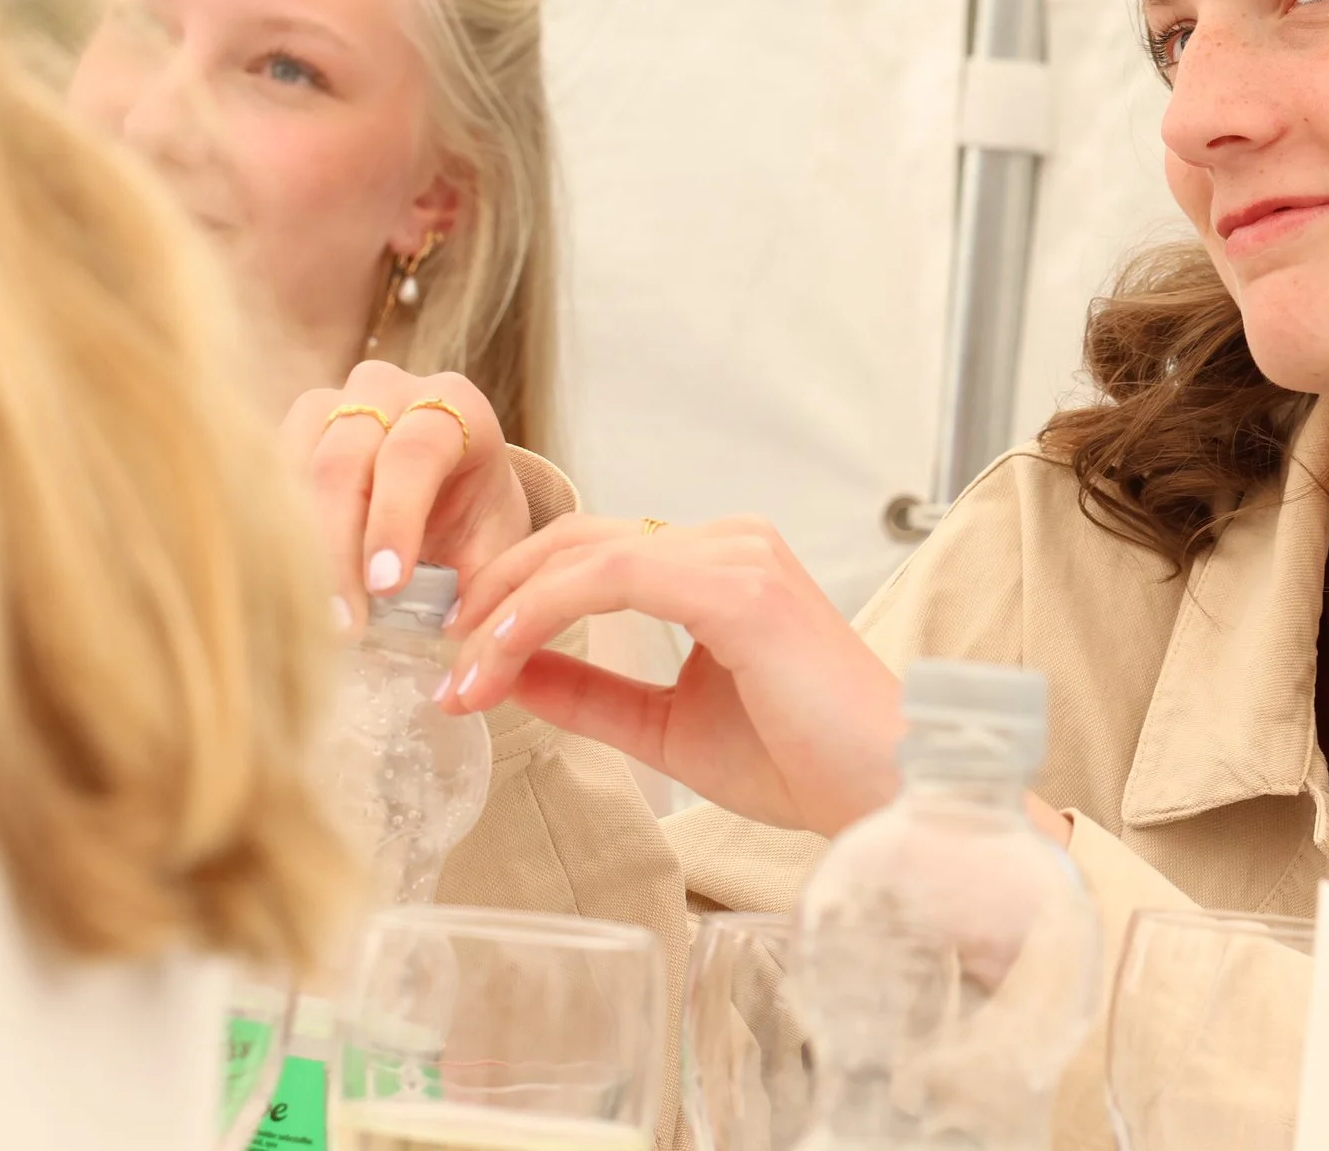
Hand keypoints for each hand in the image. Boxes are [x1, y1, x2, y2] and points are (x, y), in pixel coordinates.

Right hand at [282, 361, 533, 630]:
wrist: (450, 487)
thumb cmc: (474, 519)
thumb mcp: (492, 548)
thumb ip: (474, 586)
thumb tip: (445, 641)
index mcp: (456, 405)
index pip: (415, 454)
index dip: (395, 520)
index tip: (387, 587)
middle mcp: (388, 389)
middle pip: (343, 460)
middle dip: (337, 548)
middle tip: (339, 624)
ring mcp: (330, 403)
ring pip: (293, 467)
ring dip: (293, 546)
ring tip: (304, 614)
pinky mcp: (286, 429)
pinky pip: (262, 476)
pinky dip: (267, 534)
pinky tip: (276, 588)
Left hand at [441, 513, 906, 835]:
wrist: (887, 791)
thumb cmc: (803, 761)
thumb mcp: (667, 727)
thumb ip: (591, 692)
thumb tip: (509, 674)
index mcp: (720, 564)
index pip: (590, 553)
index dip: (512, 597)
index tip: (457, 662)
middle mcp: (729, 541)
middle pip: (574, 538)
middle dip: (492, 594)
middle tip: (440, 660)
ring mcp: (735, 556)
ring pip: (581, 554)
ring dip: (504, 611)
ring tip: (459, 675)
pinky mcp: (737, 587)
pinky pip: (609, 579)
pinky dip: (540, 616)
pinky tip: (500, 661)